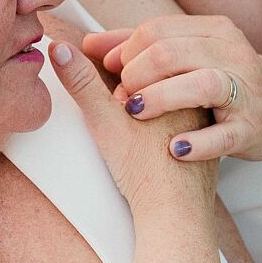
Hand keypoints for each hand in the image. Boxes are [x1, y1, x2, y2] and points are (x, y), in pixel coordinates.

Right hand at [49, 39, 216, 209]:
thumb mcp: (105, 120)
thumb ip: (82, 83)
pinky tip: (137, 124)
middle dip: (127, 64)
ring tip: (114, 96)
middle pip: (157, 68)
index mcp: (180, 81)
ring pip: (167, 90)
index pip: (146, 49)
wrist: (176, 216)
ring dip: (140, 88)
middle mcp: (196, 97)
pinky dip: (155, 109)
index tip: (90, 48)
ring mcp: (202, 121)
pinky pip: (176, 112)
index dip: (112, 46)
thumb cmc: (144, 171)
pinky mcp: (200, 142)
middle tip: (96, 61)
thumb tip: (59, 47)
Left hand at [83, 15, 261, 165]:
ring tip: (135, 113)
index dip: (125, 50)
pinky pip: (224, 135)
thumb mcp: (192, 56)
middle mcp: (234, 54)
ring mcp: (247, 91)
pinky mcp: (254, 128)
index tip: (108, 69)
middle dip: (137, 73)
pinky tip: (172, 149)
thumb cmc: (226, 84)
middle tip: (121, 96)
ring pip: (202, 84)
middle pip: (173, 51)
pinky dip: (196, 143)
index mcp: (215, 31)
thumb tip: (87, 44)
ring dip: (162, 98)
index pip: (157, 29)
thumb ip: (140, 49)